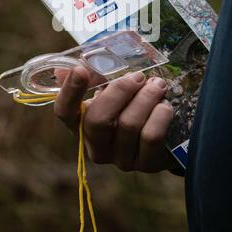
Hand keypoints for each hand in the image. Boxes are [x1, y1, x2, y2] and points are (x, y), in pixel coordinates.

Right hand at [54, 67, 175, 171]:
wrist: (166, 135)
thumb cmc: (132, 106)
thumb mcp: (113, 92)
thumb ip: (95, 78)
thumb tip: (70, 67)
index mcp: (82, 125)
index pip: (65, 112)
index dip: (69, 92)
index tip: (80, 70)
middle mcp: (96, 146)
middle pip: (97, 120)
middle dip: (120, 91)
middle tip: (139, 76)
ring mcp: (120, 159)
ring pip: (129, 125)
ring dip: (147, 97)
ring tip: (158, 85)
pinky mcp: (146, 164)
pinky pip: (151, 136)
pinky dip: (160, 114)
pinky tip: (164, 105)